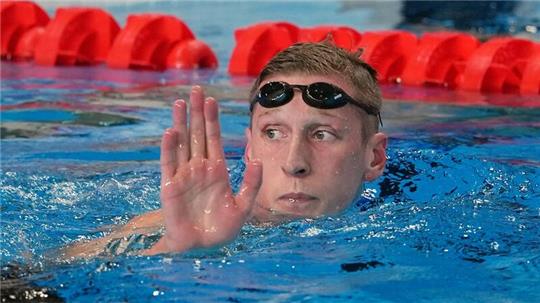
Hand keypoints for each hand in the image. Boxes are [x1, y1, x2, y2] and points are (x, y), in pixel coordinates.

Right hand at [149, 86, 261, 253]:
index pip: (214, 138)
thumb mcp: (243, 206)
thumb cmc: (222, 228)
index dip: (212, 119)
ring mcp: (184, 174)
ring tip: (180, 102)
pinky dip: (169, 147)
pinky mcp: (170, 186)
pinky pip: (169, 163)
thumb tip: (258, 159)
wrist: (201, 247)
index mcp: (217, 169)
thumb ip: (251, 183)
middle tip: (196, 90)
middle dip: (197, 112)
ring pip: (182, 143)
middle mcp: (200, 167)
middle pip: (197, 134)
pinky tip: (171, 131)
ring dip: (181, 122)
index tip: (211, 100)